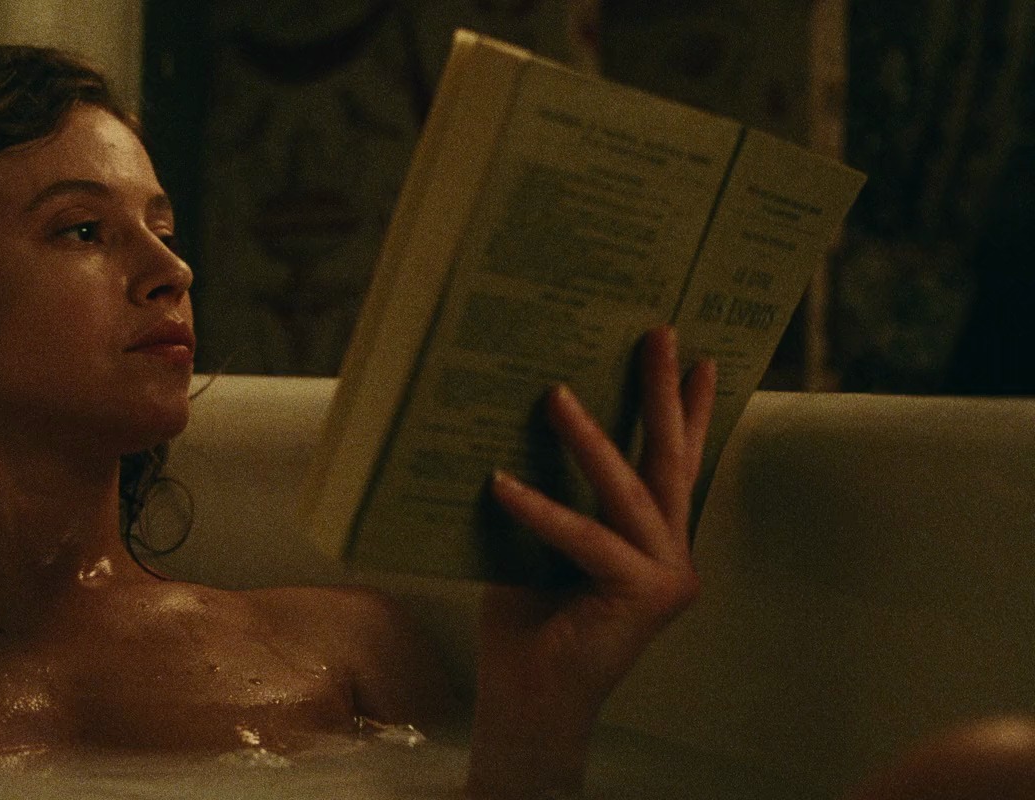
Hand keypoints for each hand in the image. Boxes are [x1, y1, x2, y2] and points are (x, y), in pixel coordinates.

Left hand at [466, 325, 715, 796]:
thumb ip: (552, 498)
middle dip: (667, 395)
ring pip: (630, 491)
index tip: (702, 358)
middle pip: (671, 462)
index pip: (674, 466)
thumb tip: (518, 425)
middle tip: (662, 333)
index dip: (691, 412)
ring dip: (590, 439)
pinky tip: (498, 483)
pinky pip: (586, 537)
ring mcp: (666, 576)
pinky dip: (541, 510)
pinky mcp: (643, 594)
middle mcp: (671, 555)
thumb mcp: (537, 544)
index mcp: (652, 542)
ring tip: (556, 392)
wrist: (528, 697)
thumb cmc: (527, 623)